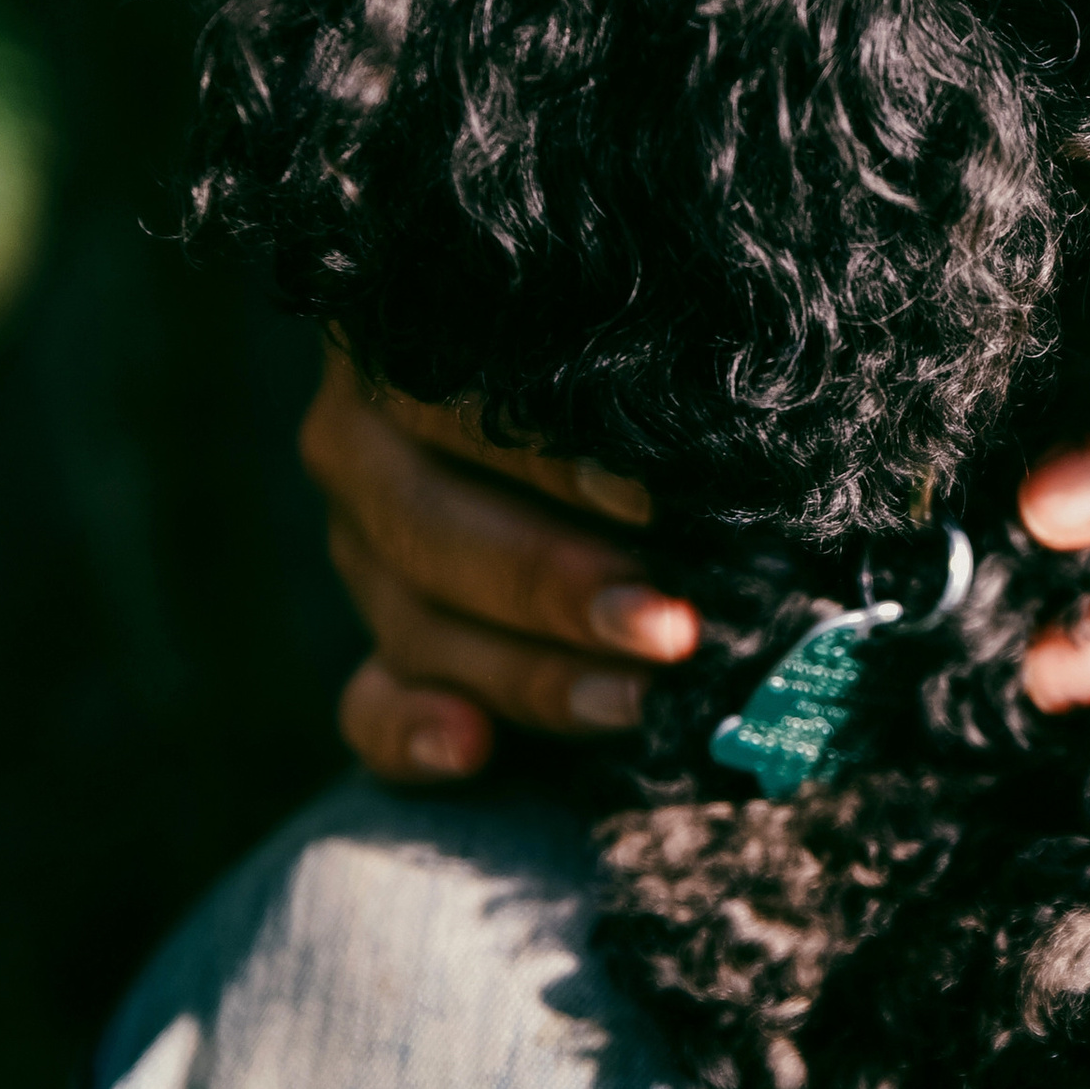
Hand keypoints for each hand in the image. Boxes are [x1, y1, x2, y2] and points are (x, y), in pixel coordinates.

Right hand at [300, 345, 698, 781]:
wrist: (639, 455)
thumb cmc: (661, 384)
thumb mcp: (645, 360)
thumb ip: (647, 375)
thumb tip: (725, 415)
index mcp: (411, 340)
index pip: (451, 397)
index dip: (546, 456)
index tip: (649, 504)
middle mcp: (365, 443)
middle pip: (427, 526)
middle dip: (551, 585)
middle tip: (665, 626)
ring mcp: (364, 554)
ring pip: (416, 625)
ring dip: (530, 673)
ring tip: (632, 701)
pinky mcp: (384, 654)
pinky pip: (369, 706)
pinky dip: (412, 734)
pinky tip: (470, 749)